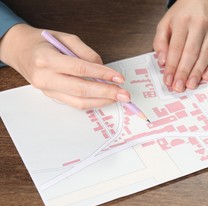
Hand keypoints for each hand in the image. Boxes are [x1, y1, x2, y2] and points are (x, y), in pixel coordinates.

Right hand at [0, 24, 129, 108]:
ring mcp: (48, 90)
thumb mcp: (65, 38)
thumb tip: (103, 67)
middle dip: (106, 93)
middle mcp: (45, 78)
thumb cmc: (43, 42)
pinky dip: (92, 102)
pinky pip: (75, 103)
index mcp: (47, 59)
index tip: (119, 77)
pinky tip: (105, 98)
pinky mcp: (52, 97)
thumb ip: (86, 52)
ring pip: (79, 101)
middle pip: (81, 90)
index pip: (80, 69)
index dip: (102, 74)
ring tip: (118, 98)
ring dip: (102, 101)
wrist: (20, 50)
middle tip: (124, 94)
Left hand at [153, 0, 207, 91]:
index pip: (176, 48)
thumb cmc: (183, 14)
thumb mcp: (165, 22)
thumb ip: (160, 41)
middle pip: (191, 53)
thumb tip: (162, 61)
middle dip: (184, 72)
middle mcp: (199, 25)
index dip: (172, 66)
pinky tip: (205, 77)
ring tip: (190, 85)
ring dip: (197, 73)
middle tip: (179, 87)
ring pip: (204, 55)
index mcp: (182, 21)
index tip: (168, 79)